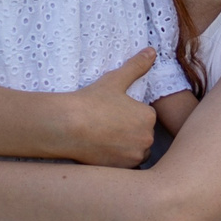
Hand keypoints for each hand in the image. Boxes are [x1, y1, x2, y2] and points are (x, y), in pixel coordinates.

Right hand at [62, 50, 163, 167]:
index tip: (111, 113)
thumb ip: (136, 66)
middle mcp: (147, 138)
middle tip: (106, 126)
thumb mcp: (115, 80)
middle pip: (142, 136)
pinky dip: (117, 160)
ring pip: (135, 151)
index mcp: (148, 117)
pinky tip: (102, 151)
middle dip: (129, 132)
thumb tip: (152, 51)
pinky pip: (126, 166)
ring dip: (125, 148)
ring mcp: (135, 156)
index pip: (144, 117)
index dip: (128, 114)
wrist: (68, 127)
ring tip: (104, 139)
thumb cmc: (91, 101)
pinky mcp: (122, 170)